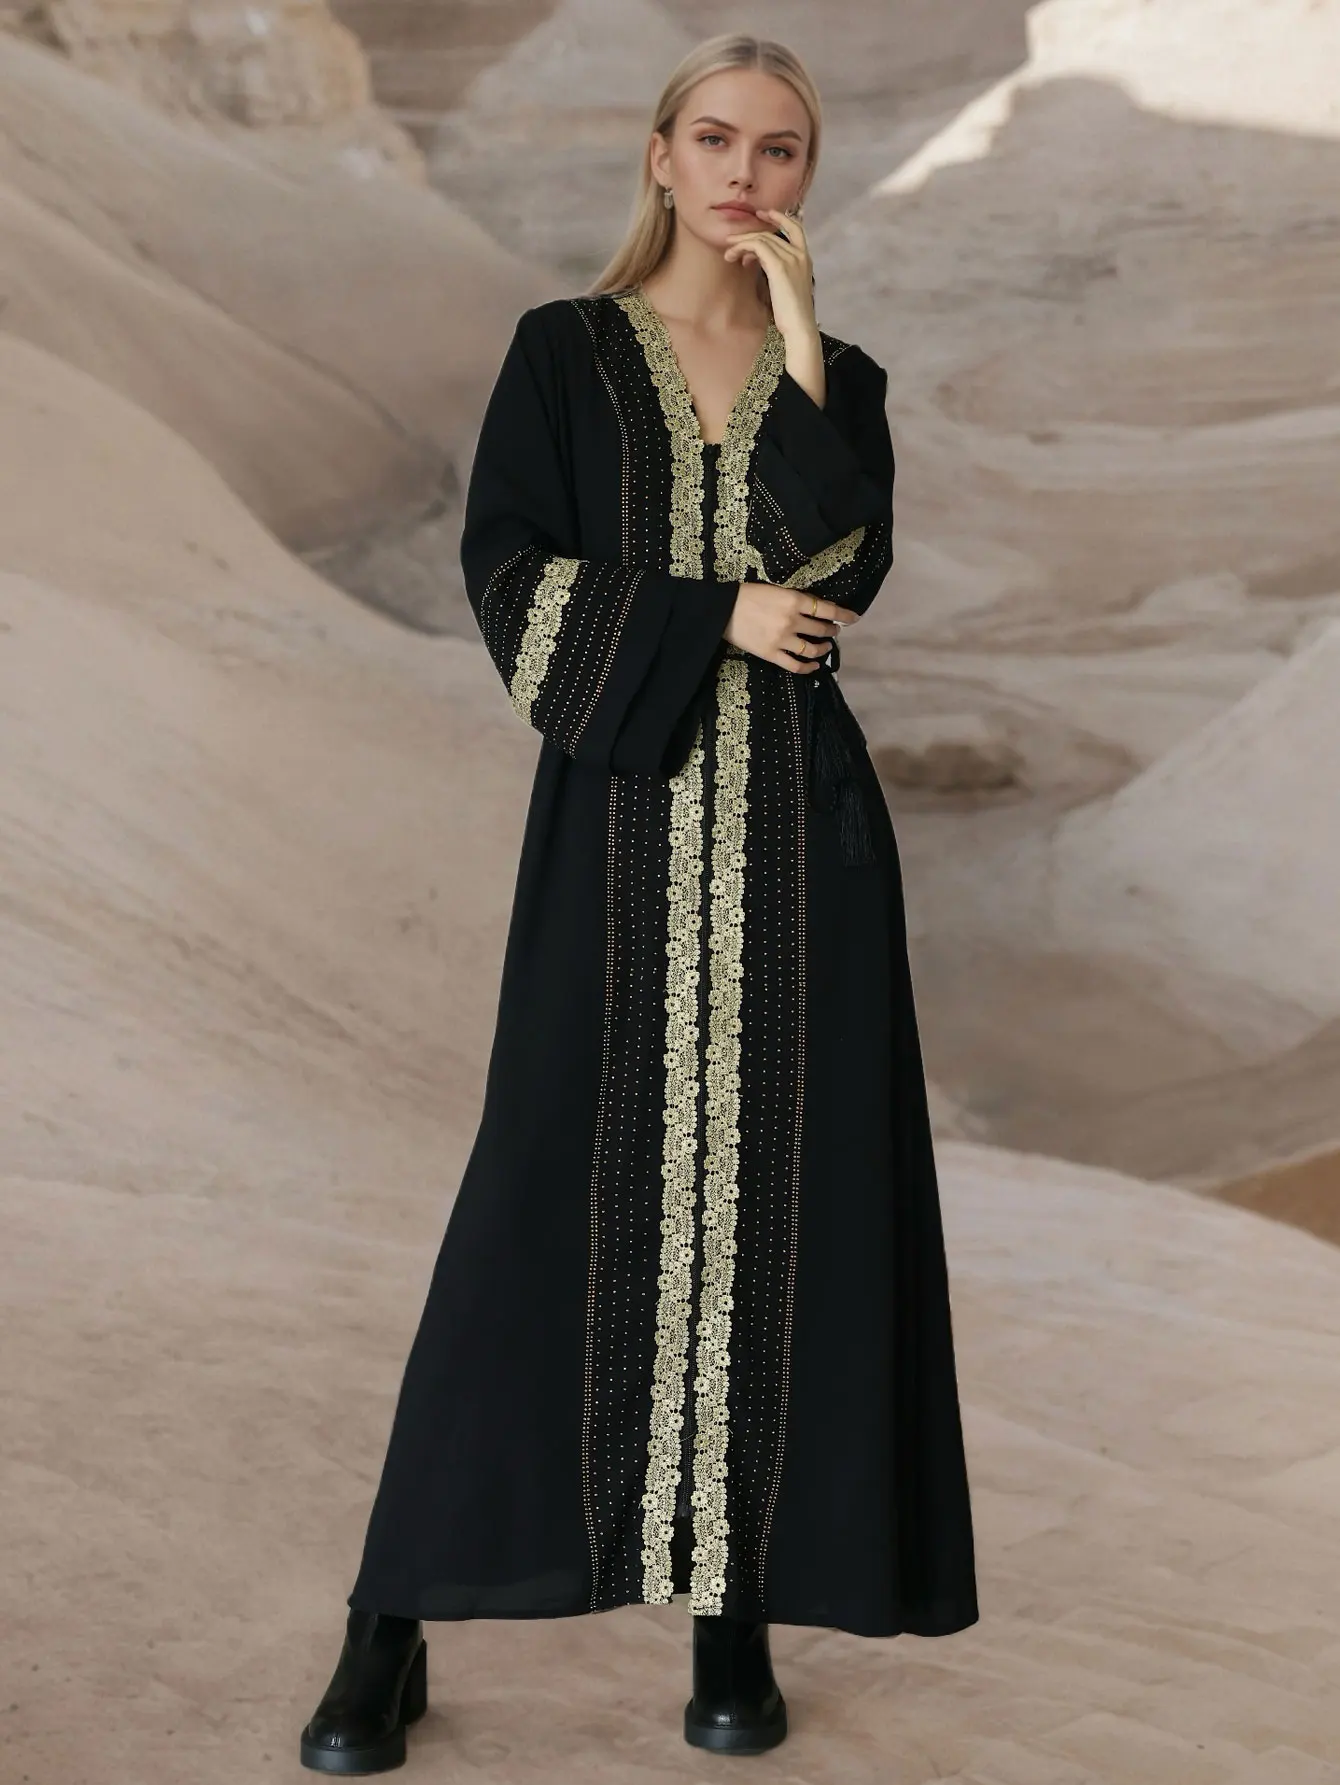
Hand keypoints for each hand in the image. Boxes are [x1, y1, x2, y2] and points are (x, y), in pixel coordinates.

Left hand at [722, 207, 816, 342]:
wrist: (799, 327)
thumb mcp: (786, 287)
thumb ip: (778, 271)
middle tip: (731, 242)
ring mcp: (791, 258)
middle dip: (748, 235)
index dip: (779, 217)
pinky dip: (744, 247)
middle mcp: (800, 254)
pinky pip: (758, 246)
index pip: (795, 228)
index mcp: (805, 259)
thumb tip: (758, 261)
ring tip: (729, 254)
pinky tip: (735, 256)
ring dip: (741, 243)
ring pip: (762, 238)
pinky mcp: (779, 266)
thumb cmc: (791, 314)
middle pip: (770, 234)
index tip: (763, 214)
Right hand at [725, 582, 859, 673]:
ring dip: (823, 648)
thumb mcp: (777, 590)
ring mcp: (783, 640)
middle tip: (834, 630)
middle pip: (821, 629)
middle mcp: (792, 621)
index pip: (827, 609)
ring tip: (826, 646)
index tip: (854, 618)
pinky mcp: (772, 654)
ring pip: (812, 648)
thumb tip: (816, 609)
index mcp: (794, 601)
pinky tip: (815, 665)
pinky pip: (795, 665)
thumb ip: (797, 599)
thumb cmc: (749, 595)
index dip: (844, 615)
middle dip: (832, 630)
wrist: (724, 610)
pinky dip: (808, 666)